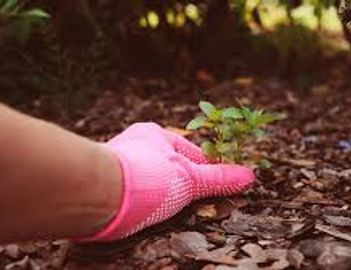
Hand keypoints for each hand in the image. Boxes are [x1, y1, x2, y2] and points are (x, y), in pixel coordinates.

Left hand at [85, 123, 254, 240]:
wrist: (99, 193)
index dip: (204, 169)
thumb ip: (219, 179)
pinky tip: (142, 210)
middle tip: (189, 199)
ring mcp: (118, 161)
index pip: (189, 152)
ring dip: (159, 191)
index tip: (213, 185)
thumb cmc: (149, 177)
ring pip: (148, 176)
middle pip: (168, 164)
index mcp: (156, 134)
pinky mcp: (104, 181)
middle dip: (180, 181)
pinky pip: (130, 188)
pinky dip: (140, 199)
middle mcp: (135, 143)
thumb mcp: (191, 179)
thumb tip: (250, 176)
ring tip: (165, 207)